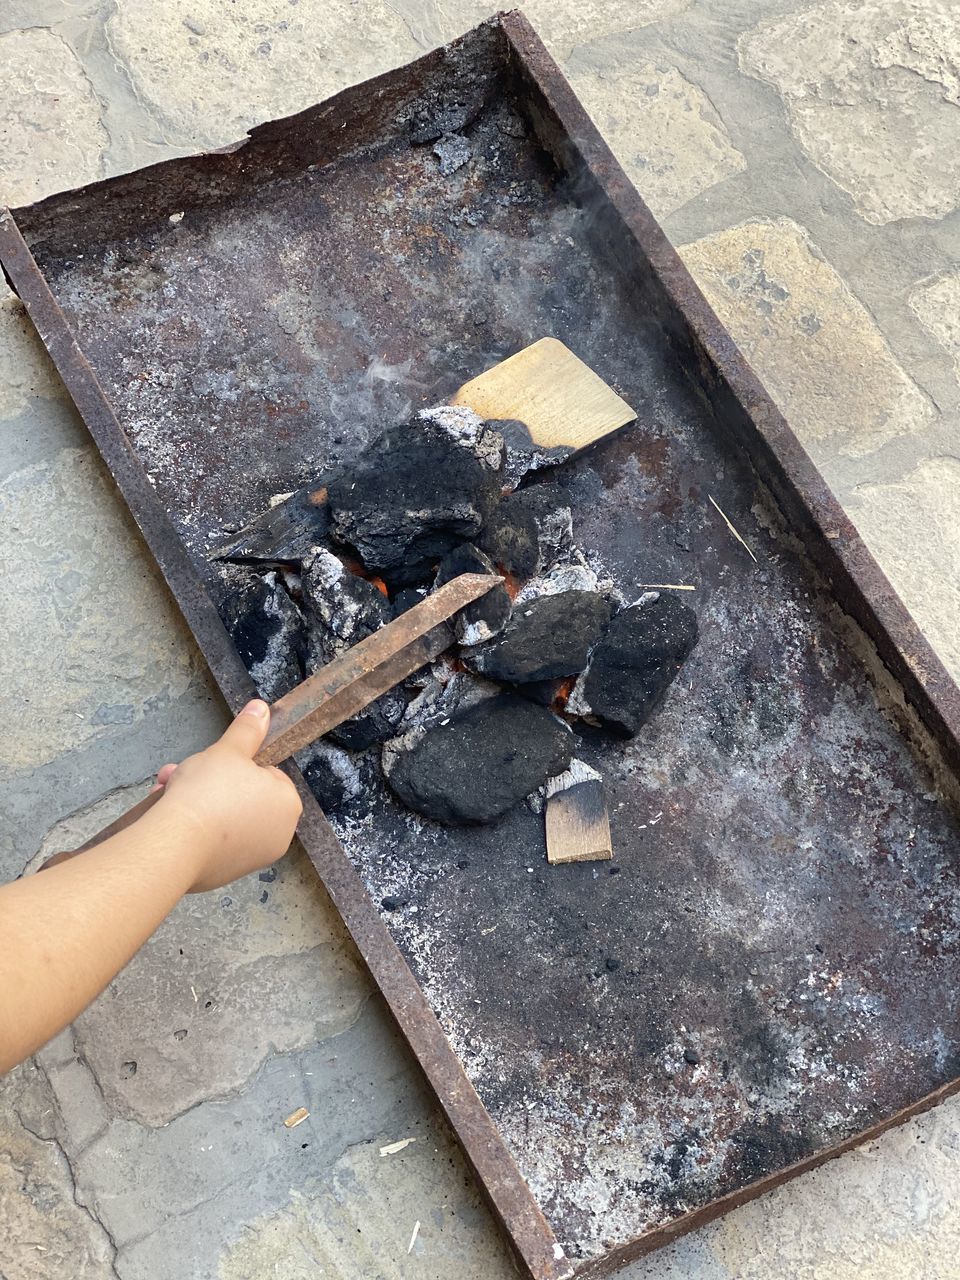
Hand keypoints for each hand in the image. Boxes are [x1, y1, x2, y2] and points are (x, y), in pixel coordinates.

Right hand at [154, 700, 302, 892]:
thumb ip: (247, 730)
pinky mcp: (225, 874)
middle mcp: (278, 835)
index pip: (267, 774)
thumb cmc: (209, 792)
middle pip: (242, 796)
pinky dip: (192, 826)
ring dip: (195, 799)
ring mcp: (251, 858)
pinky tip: (166, 814)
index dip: (238, 765)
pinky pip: (210, 840)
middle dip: (208, 781)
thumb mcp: (228, 750)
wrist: (175, 845)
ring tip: (166, 790)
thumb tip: (262, 708)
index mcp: (287, 804)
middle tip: (180, 772)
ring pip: (223, 817)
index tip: (213, 761)